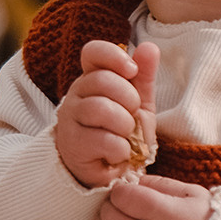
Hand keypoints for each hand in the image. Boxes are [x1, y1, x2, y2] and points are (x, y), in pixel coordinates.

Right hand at [53, 40, 158, 188]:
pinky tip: (117, 154)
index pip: (93, 52)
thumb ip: (143, 77)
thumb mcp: (138, 103)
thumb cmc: (119, 132)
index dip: (114, 56)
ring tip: (125, 136)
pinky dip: (121, 150)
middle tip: (131, 115)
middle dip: (129, 99)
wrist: (107, 172)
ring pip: (101, 109)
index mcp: (91, 79)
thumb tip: (150, 47)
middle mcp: (75, 95)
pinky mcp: (72, 145)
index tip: (132, 70)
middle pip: (102, 80)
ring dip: (125, 126)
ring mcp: (70, 119)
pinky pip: (104, 140)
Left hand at [90, 174, 213, 219]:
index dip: (119, 189)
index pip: (123, 197)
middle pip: (110, 217)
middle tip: (116, 201)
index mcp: (166, 214)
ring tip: (108, 217)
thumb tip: (132, 180)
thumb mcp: (193, 193)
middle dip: (108, 205)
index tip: (125, 188)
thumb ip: (160, 183)